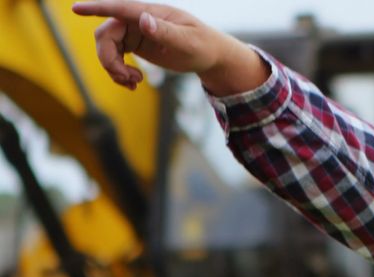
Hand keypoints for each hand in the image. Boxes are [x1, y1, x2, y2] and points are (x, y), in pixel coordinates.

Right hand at [71, 0, 266, 94]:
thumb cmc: (203, 45)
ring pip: (108, 48)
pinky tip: (134, 83)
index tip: (76, 9)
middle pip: (106, 35)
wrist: (210, 56)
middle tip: (125, 79)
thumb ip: (165, 32)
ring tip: (133, 83)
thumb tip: (143, 20)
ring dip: (114, 68)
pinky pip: (116, 57)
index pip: (119, 8)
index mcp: (151, 13)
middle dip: (108, 59)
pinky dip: (119, 72)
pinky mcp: (135, 45)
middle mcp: (138, 20)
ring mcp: (135, 32)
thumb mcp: (187, 42)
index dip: (96, 8)